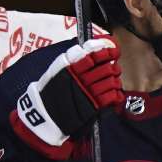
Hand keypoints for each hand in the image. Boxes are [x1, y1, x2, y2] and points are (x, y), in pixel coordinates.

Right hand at [14, 38, 123, 154]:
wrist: (45, 114)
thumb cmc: (52, 90)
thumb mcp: (58, 68)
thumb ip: (74, 58)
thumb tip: (94, 47)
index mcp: (70, 66)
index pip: (93, 53)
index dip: (106, 51)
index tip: (112, 51)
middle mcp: (79, 78)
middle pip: (105, 67)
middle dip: (112, 67)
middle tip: (112, 68)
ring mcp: (87, 92)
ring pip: (111, 81)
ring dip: (115, 81)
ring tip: (112, 81)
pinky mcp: (93, 106)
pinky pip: (111, 96)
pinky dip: (115, 94)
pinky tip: (113, 93)